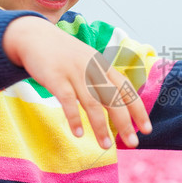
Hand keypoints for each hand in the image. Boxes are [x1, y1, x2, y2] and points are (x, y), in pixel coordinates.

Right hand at [3, 16, 151, 148]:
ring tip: (106, 146)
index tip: (147, 128)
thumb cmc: (64, 55)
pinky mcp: (56, 77)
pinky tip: (78, 134)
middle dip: (125, 123)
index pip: (126, 90)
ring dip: (101, 126)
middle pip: (114, 98)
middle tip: (132, 143)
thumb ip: (101, 80)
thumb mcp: (88, 62)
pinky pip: (67, 100)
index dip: (138, 110)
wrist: (35, 36)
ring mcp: (75, 72)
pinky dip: (74, 118)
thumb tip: (117, 106)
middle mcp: (93, 69)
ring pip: (93, 103)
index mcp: (103, 67)